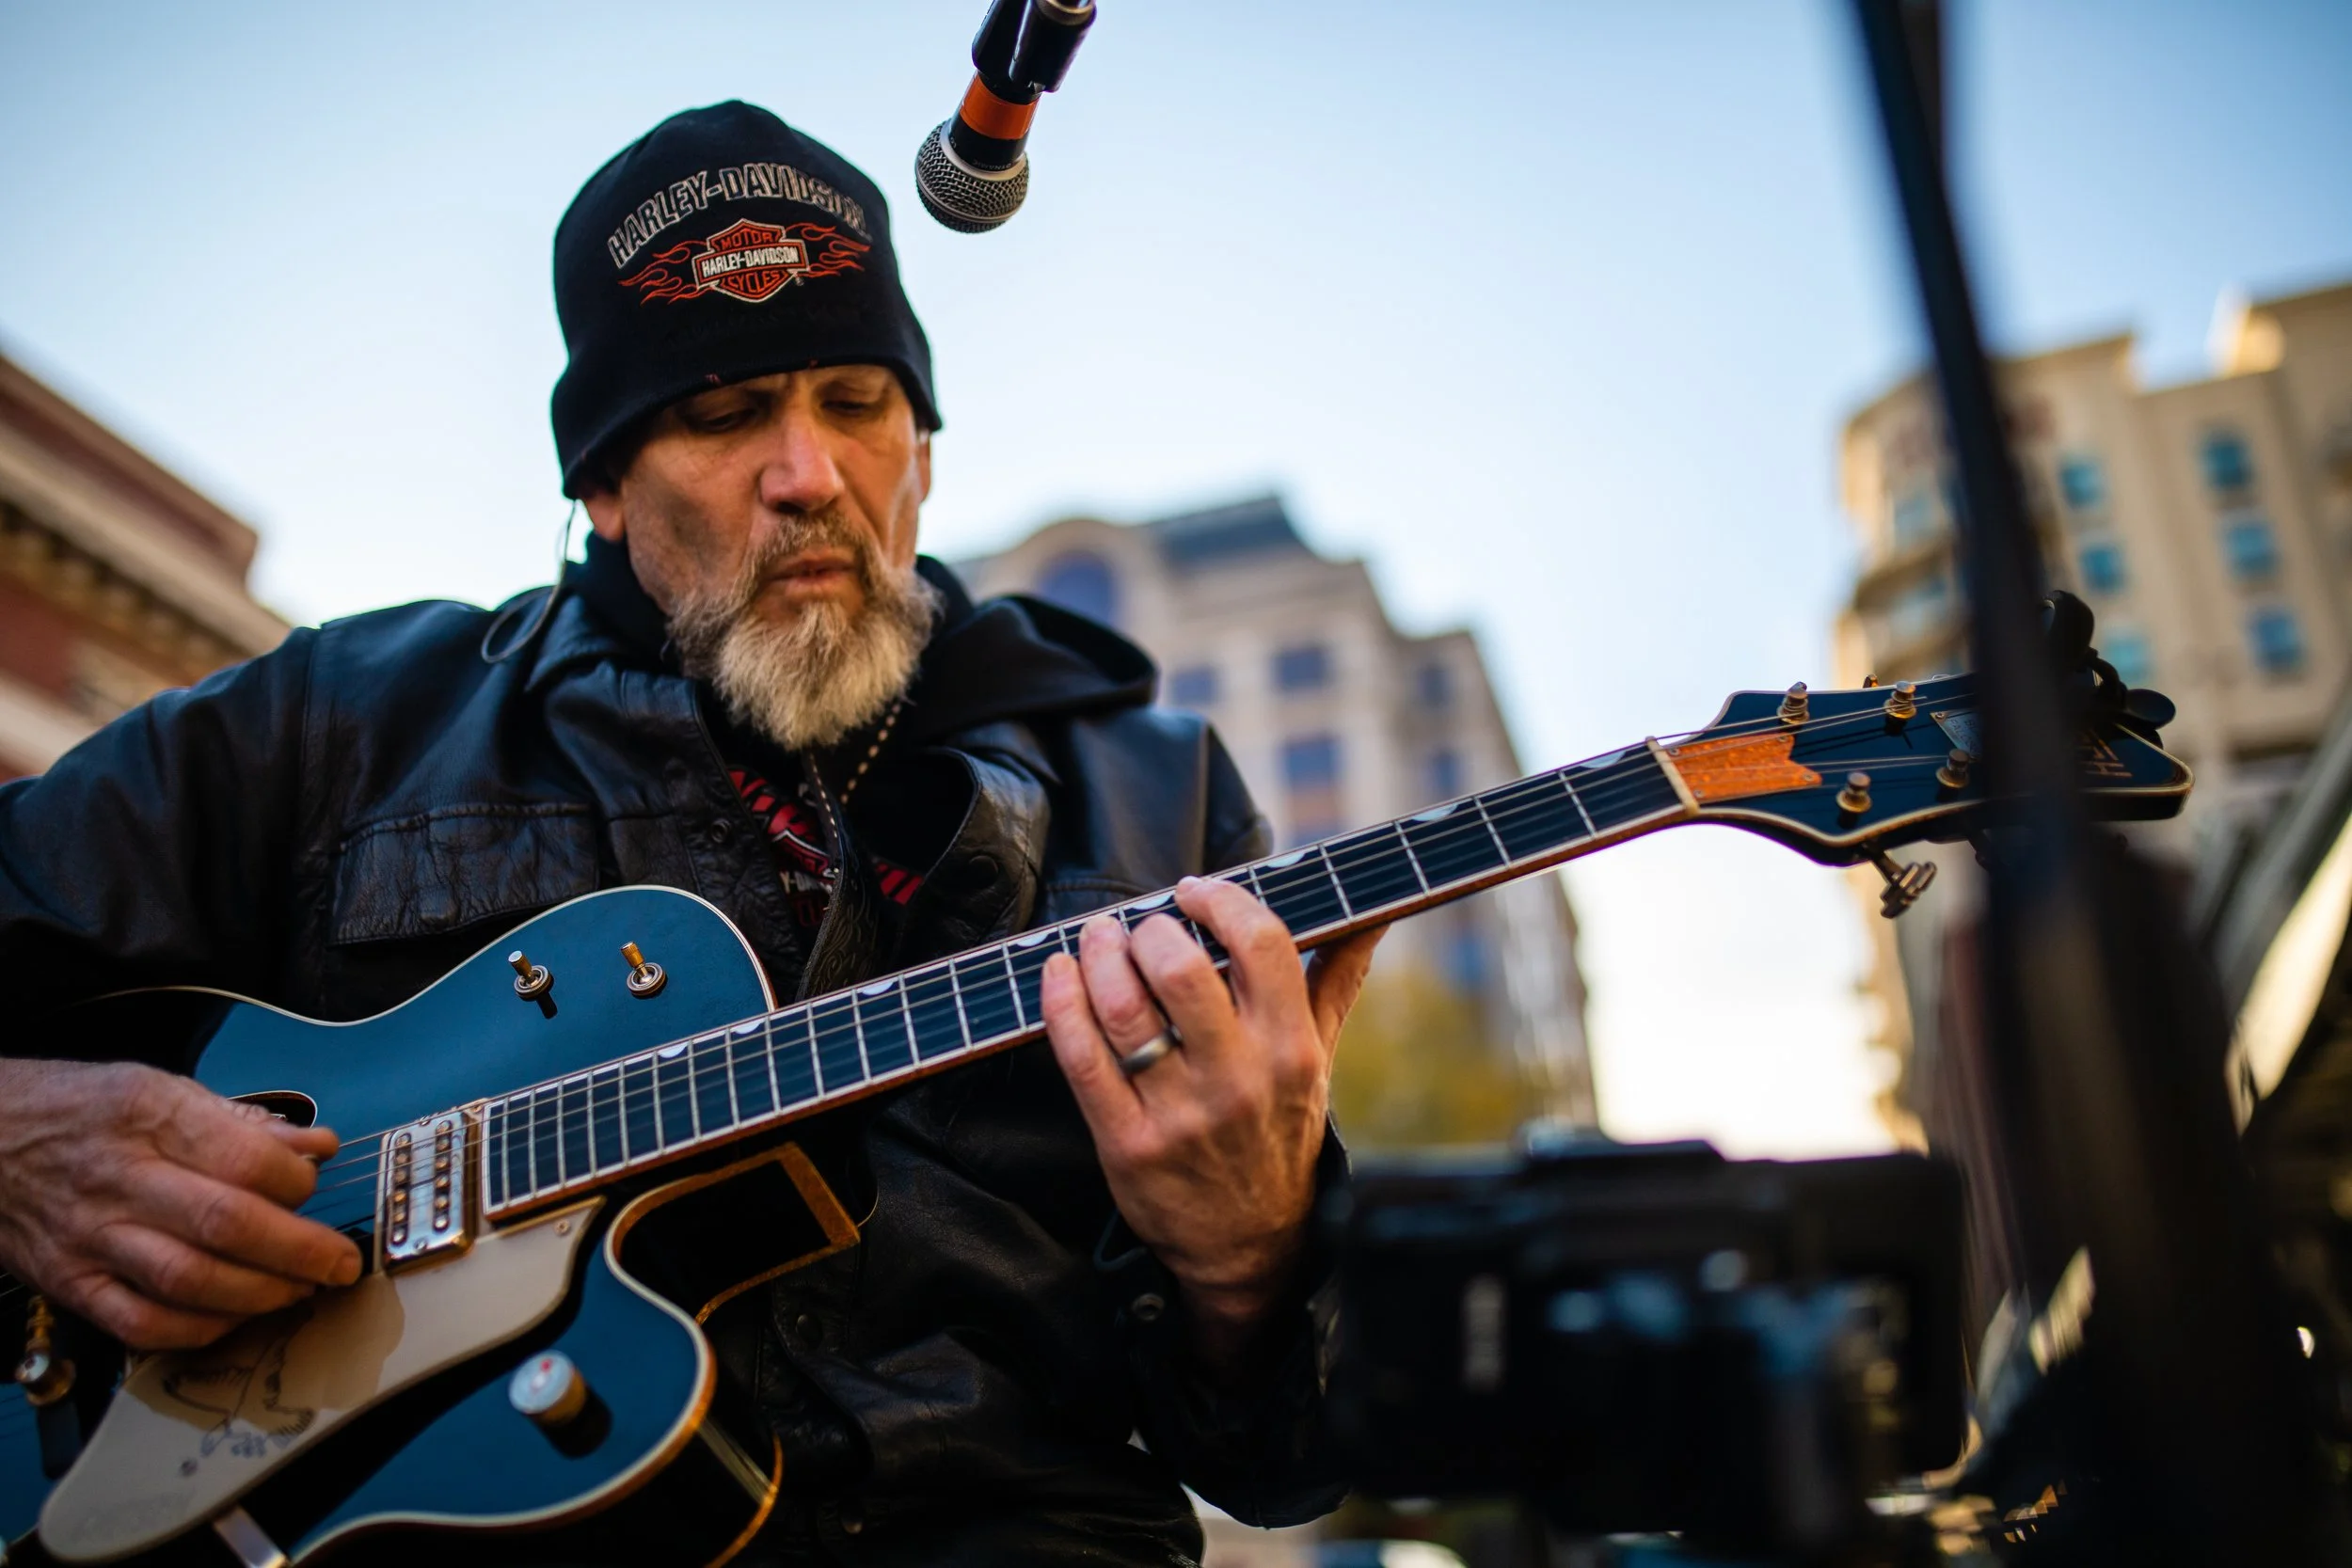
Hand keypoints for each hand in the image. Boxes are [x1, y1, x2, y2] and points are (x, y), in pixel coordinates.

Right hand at [0, 1059, 361, 1349]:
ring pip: (189, 1281)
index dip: (296, 1183)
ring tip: (299, 1290)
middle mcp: (120, 1179)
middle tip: (341, 1264)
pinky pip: (141, 1324)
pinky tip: (234, 1318)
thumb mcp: (158, 1088)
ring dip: (259, 1295)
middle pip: (226, 1224)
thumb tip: (317, 1147)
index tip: (314, 1188)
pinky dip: (198, 1330)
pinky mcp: (69, 1283)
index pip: (244, 1160)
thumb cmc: (80, 1111)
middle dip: (299, 1251)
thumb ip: (241, 1123)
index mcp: (149, 1117)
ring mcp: (90, 1237)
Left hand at [1041, 876, 1382, 1377]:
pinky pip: (1082, 1059)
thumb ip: (1337, 978)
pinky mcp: (1127, 1144)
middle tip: (1140, 925)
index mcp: (1290, 1050)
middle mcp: (1238, 1080)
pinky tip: (1061, 975)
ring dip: (1099, 956)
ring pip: (1124, 1010)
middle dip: (1150, 929)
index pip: (1262, 944)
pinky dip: (1062, 1004)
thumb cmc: (1279, 1132)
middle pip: (1180, 970)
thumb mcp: (1319, 1059)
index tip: (1194, 891)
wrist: (1248, 1245)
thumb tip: (1373, 912)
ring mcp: (1179, 1115)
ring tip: (1098, 939)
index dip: (1221, 900)